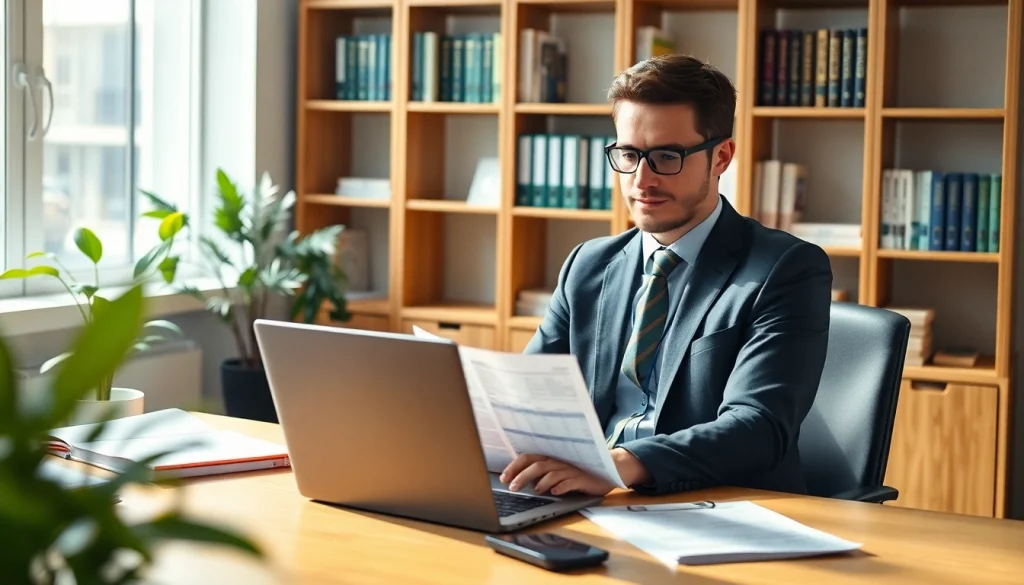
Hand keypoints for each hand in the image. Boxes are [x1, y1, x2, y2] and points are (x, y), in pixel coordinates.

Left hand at [500, 454, 614, 496]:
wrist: (608, 470)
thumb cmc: (580, 472)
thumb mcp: (559, 472)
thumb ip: (542, 474)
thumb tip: (522, 481)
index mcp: (551, 459)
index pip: (529, 458)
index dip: (515, 466)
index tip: (503, 477)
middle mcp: (559, 462)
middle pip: (537, 466)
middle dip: (522, 475)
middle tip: (512, 487)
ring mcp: (571, 470)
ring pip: (552, 473)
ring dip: (541, 482)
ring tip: (534, 490)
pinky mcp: (583, 479)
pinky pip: (570, 482)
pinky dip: (561, 486)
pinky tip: (554, 492)